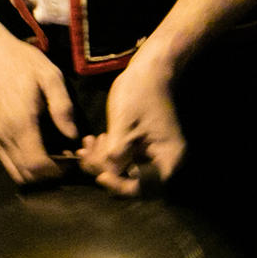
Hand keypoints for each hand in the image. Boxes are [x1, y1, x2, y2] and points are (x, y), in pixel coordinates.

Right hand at [0, 17, 80, 184]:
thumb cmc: (19, 61)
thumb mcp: (50, 76)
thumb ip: (63, 108)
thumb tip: (73, 136)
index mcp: (20, 123)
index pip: (37, 166)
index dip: (56, 172)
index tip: (71, 161)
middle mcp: (2, 135)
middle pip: (25, 175)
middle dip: (47, 175)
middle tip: (63, 160)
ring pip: (12, 170)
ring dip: (32, 170)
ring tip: (50, 154)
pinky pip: (4, 157)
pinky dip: (20, 160)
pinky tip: (33, 144)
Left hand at [82, 47, 185, 194]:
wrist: (149, 69)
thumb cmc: (140, 93)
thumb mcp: (124, 124)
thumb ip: (116, 153)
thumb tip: (108, 174)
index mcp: (169, 158)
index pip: (145, 188)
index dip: (120, 186)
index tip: (100, 176)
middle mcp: (165, 161)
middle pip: (133, 182)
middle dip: (107, 171)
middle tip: (87, 156)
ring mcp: (154, 155)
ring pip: (125, 171)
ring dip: (103, 162)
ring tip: (87, 146)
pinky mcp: (143, 148)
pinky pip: (124, 159)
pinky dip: (107, 154)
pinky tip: (93, 142)